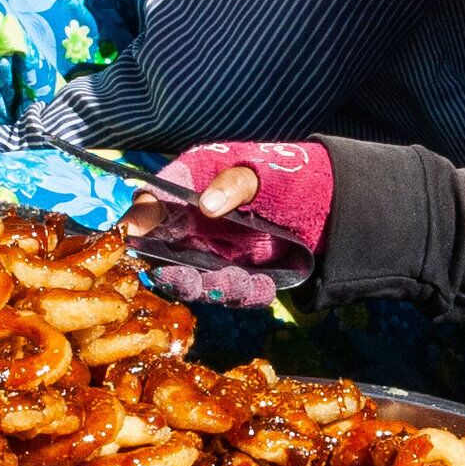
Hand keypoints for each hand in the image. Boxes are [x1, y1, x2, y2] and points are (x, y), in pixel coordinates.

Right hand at [131, 141, 329, 305]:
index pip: (152, 199)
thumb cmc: (288, 176)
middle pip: (163, 252)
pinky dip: (244, 294)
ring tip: (241, 281)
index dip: (139, 217)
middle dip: (176, 274)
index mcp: (191, 182)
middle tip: (192, 280)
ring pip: (195, 279)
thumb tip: (206, 204)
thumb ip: (234, 184)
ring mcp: (212, 248)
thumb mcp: (262, 172)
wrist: (330, 205)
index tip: (134, 234)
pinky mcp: (234, 271)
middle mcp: (193, 220)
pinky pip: (229, 290)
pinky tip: (263, 286)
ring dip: (213, 287)